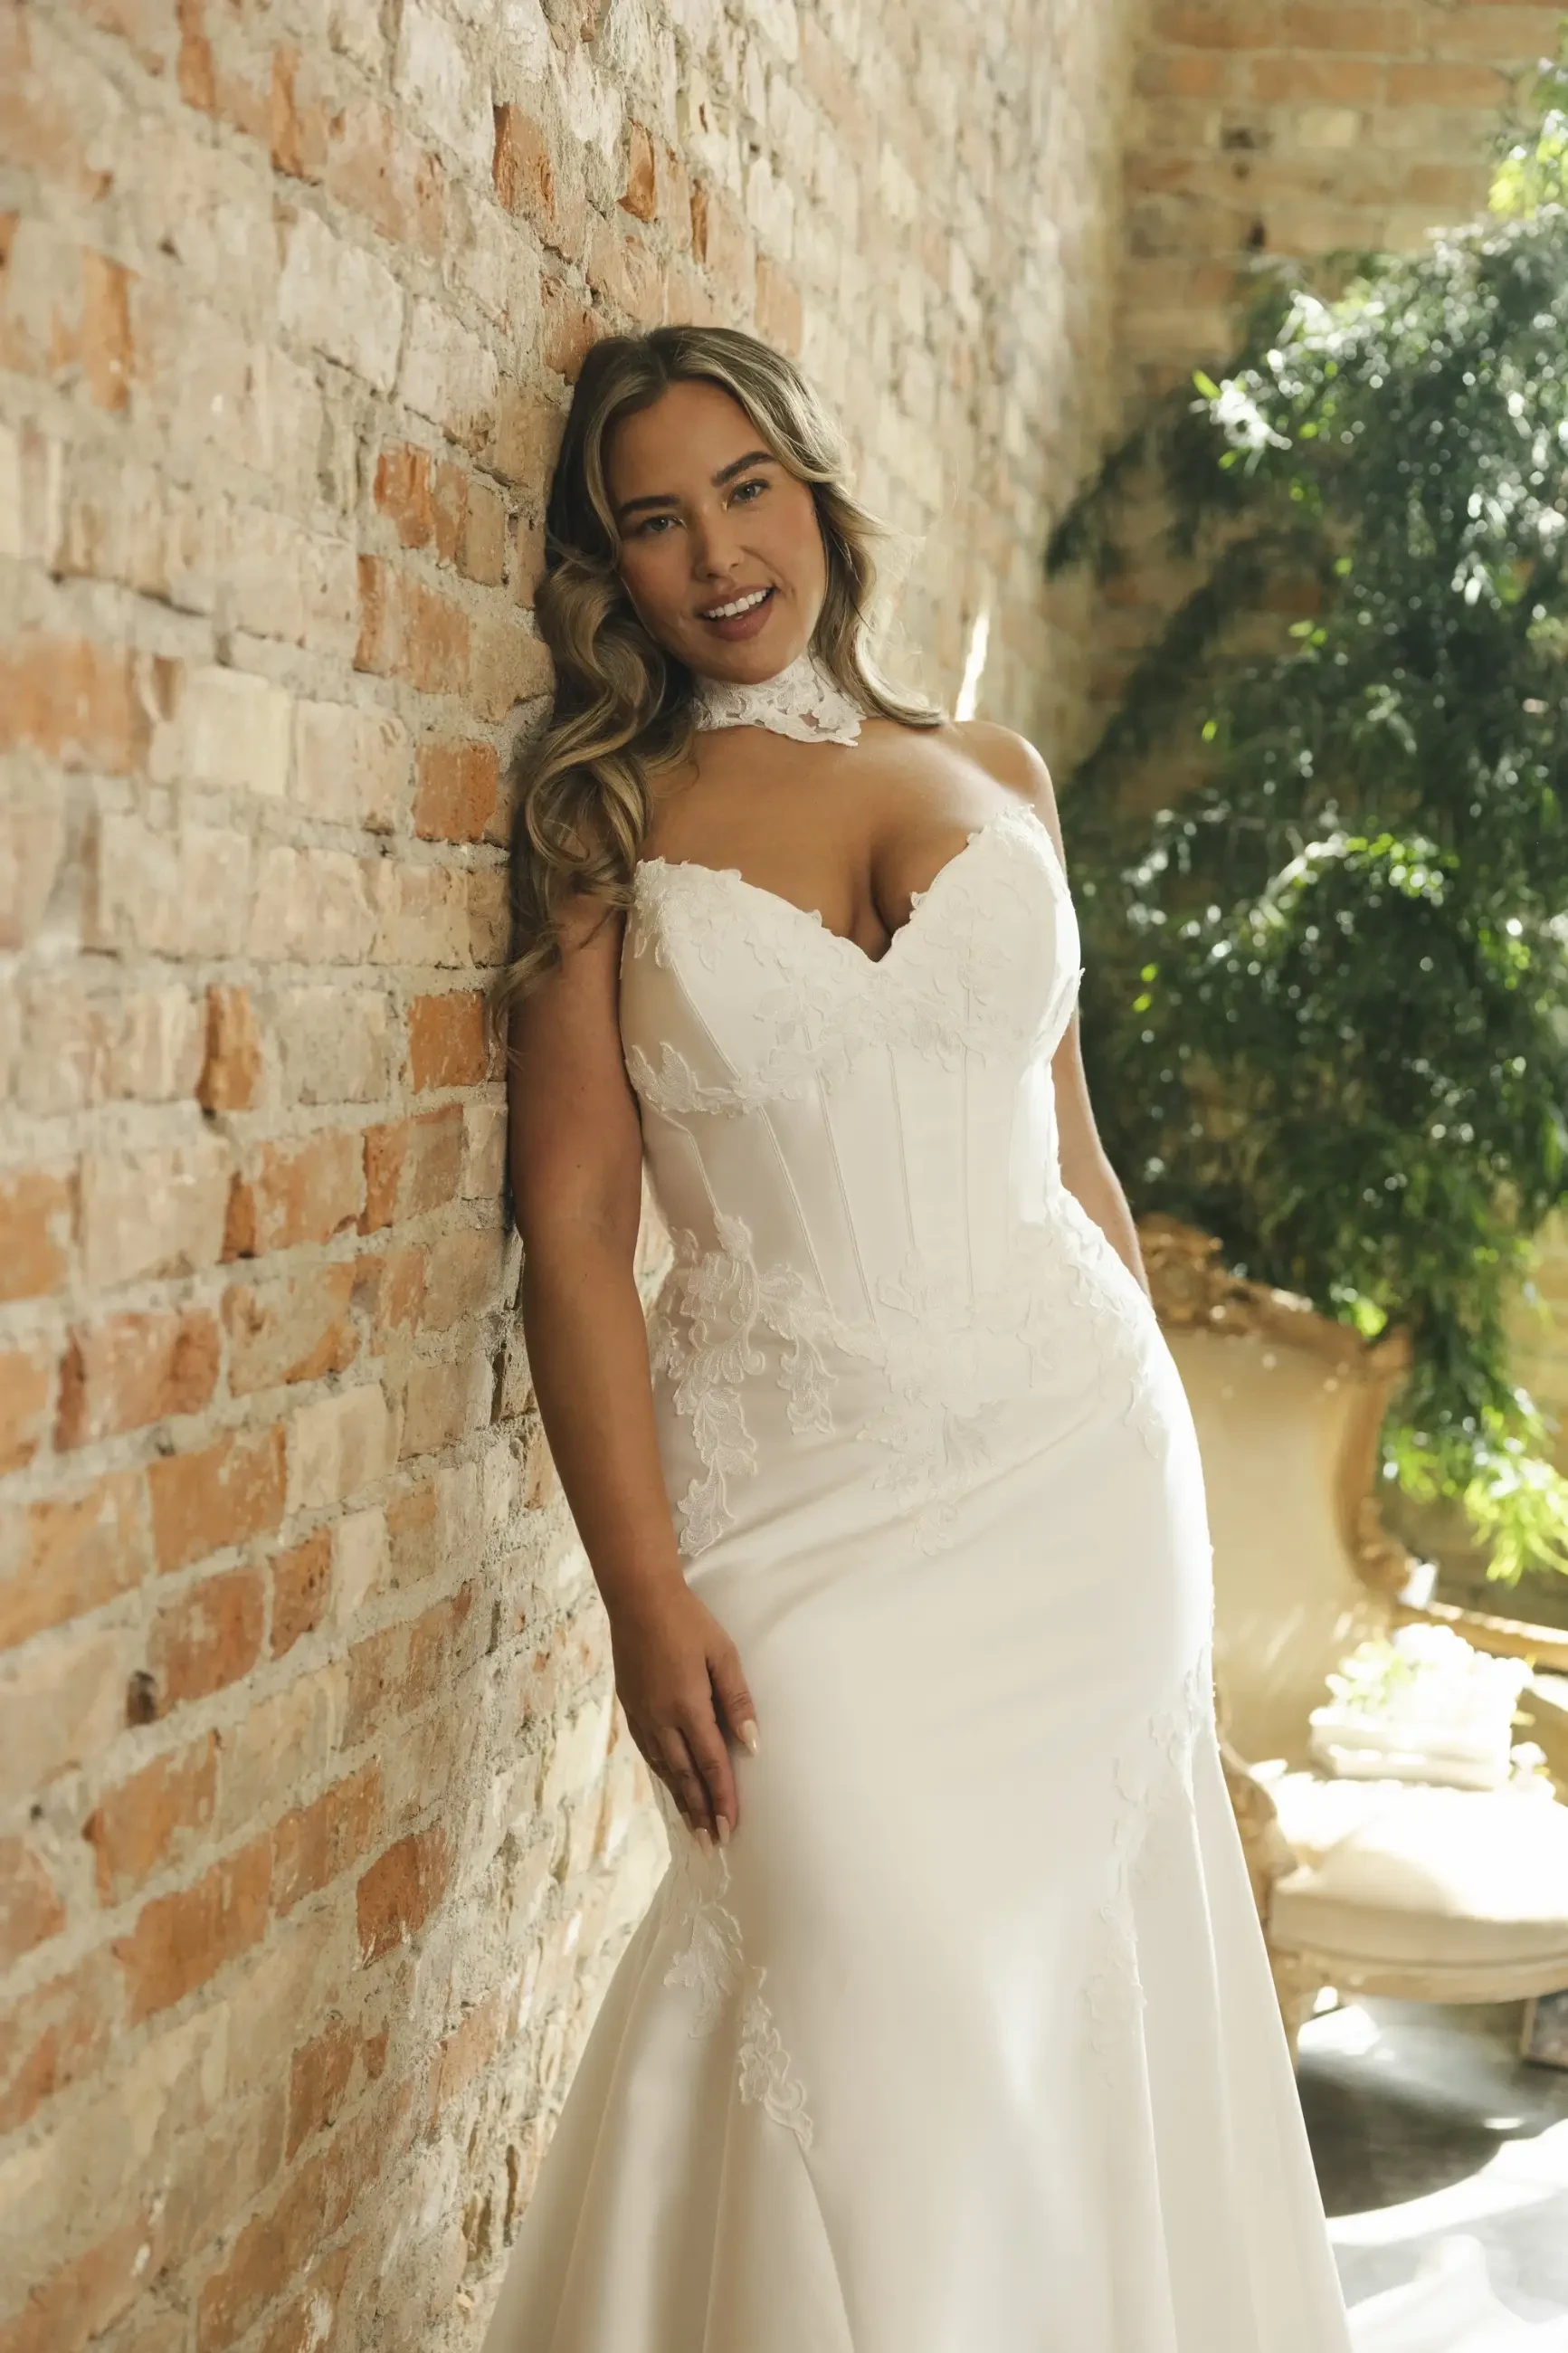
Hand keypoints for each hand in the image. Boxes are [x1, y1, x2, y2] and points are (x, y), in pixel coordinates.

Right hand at [608, 1580, 758, 1846]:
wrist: (638, 1598)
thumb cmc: (688, 1621)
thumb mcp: (722, 1655)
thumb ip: (738, 1701)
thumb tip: (753, 1745)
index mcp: (687, 1706)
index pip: (710, 1764)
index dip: (722, 1799)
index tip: (732, 1829)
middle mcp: (660, 1718)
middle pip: (685, 1776)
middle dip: (701, 1813)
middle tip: (713, 1845)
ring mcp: (642, 1714)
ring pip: (664, 1768)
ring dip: (680, 1800)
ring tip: (694, 1828)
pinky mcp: (631, 1707)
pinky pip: (649, 1752)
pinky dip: (663, 1775)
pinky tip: (670, 1784)